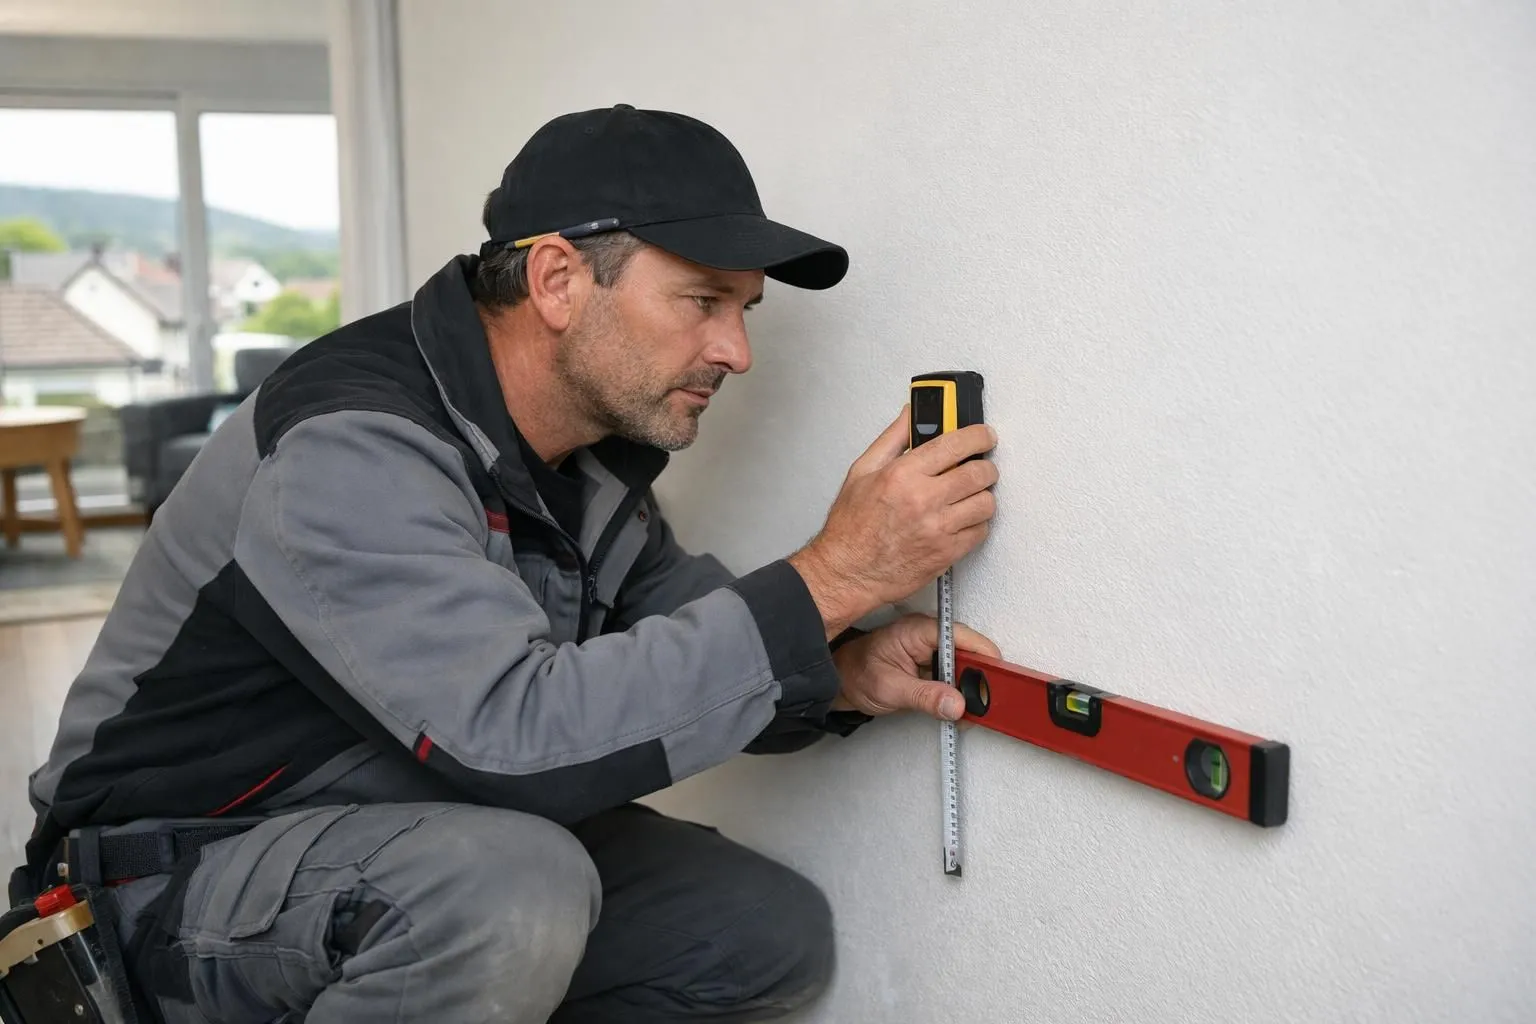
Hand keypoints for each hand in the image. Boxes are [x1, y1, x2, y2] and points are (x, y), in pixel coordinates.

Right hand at [790, 406, 997, 636]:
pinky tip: (959, 520)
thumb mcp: (862, 471)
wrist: (847, 572)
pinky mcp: (946, 553)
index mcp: (903, 475)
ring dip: (981, 496)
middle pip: (979, 473)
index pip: (956, 444)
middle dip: (985, 466)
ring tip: (967, 496)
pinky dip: (976, 524)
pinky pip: (980, 532)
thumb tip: (910, 415)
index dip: (979, 436)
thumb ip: (892, 439)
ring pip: (986, 503)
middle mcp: (923, 500)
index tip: (984, 436)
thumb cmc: (850, 527)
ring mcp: (938, 529)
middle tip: (979, 467)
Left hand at [831, 613, 1000, 720]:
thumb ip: (925, 697)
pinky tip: (956, 707)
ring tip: (969, 709)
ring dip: (967, 687)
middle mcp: (927, 636)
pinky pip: (952, 676)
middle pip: (968, 653)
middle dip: (978, 678)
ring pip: (963, 666)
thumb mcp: (890, 689)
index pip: (963, 637)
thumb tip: (956, 704)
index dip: (983, 658)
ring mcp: (929, 650)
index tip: (996, 679)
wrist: (837, 681)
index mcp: (919, 631)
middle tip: (983, 702)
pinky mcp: (929, 665)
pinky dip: (957, 692)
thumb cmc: (854, 674)